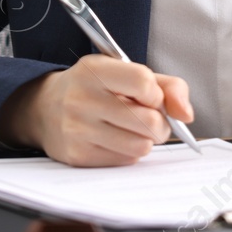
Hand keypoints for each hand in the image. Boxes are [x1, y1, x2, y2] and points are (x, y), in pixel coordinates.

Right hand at [0, 54, 193, 166]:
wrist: (45, 108)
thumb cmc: (95, 88)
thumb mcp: (125, 72)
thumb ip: (167, 86)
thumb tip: (187, 115)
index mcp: (94, 70)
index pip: (143, 83)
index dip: (158, 95)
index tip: (153, 98)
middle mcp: (81, 98)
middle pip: (148, 121)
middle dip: (160, 124)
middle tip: (151, 119)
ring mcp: (77, 129)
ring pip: (140, 146)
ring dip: (146, 140)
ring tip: (133, 130)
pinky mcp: (77, 156)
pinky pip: (125, 161)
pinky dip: (129, 152)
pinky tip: (115, 139)